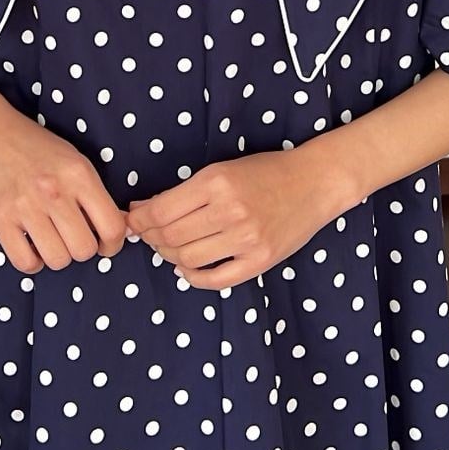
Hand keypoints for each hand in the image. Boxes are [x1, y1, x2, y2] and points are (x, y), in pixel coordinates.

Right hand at [0, 91, 131, 274]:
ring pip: (58, 260)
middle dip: (82, 249)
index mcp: (79, 174)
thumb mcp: (72, 158)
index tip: (105, 245)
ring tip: (49, 240)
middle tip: (72, 238)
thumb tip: (116, 224)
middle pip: (84, 250)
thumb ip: (92, 191)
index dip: (113, 244)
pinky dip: (31, 261)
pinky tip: (29, 245)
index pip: (112, 226)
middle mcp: (55, 191)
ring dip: (56, 256)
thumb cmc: (31, 143)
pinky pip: (25, 262)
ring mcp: (25, 206)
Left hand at [124, 147, 350, 289]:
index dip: (139, 220)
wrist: (314, 183)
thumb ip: (185, 192)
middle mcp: (230, 211)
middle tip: (148, 235)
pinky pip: (215, 279)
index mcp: (216, 182)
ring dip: (168, 257)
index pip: (160, 211)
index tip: (134, 220)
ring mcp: (246, 239)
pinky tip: (187, 268)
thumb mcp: (222, 170)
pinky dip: (193, 277)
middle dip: (150, 238)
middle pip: (170, 237)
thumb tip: (142, 210)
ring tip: (169, 249)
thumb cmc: (265, 171)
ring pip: (187, 259)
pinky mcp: (260, 261)